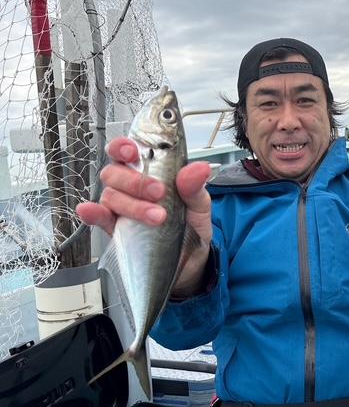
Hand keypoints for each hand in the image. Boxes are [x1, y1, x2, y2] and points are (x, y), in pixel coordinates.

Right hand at [76, 137, 212, 292]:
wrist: (193, 260)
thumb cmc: (193, 225)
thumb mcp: (200, 205)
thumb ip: (195, 186)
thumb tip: (199, 169)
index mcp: (151, 172)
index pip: (128, 151)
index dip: (124, 146)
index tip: (133, 152)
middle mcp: (132, 187)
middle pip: (115, 172)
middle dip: (135, 181)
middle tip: (159, 193)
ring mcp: (122, 208)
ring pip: (110, 195)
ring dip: (132, 205)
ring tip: (157, 218)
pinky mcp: (116, 229)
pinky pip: (99, 218)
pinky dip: (93, 213)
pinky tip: (91, 211)